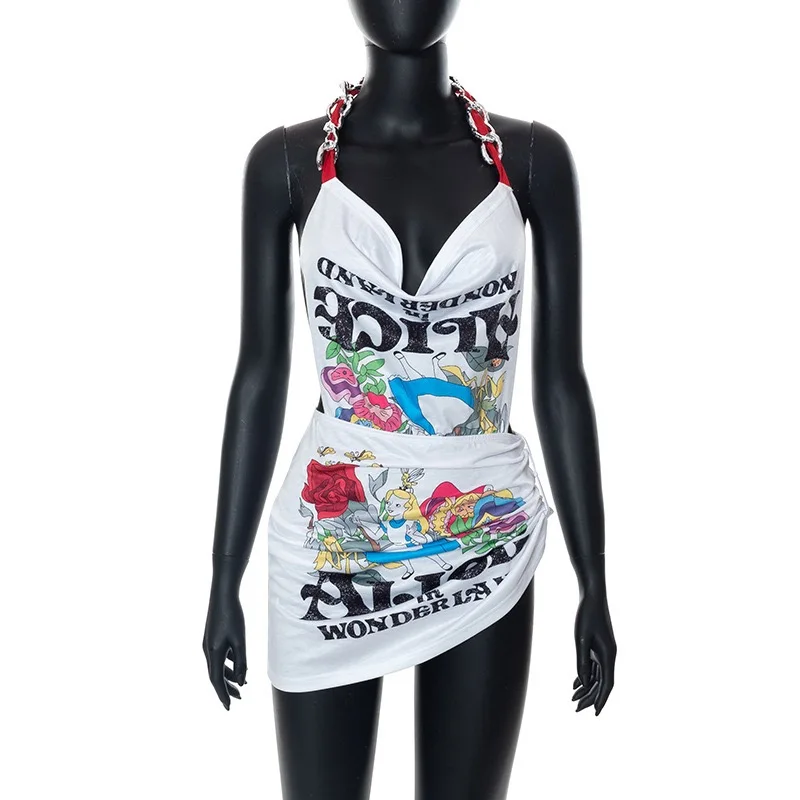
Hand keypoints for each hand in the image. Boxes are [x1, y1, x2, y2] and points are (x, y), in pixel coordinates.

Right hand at [202, 591, 247, 709]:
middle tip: (237, 700)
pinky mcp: (211, 638)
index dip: (223, 695)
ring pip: (217, 666)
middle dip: (226, 689)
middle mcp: (207, 650)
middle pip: (215, 676)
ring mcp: (208, 644)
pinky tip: (236, 667)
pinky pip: (218, 657)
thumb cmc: (233, 616)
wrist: (222, 594)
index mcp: (214, 653)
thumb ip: (241, 662)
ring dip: (227, 677)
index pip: (216, 680)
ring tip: (240, 686)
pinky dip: (227, 665)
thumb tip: (243, 682)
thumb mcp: (240, 641)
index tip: (229, 708)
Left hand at [572, 590, 615, 714]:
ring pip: (597, 675)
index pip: (607, 683)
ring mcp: (604, 651)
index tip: (595, 713)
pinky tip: (576, 684)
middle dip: (590, 697)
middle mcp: (609, 655)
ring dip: (587, 688)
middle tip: (577, 710)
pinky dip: (586, 676)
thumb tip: (583, 682)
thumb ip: (582, 661)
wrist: (592, 595)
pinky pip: (594, 666)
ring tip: (574, 700)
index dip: (601, 699)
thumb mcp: (581, 638)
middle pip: (602, 682)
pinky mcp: (598, 646)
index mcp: (609, 654)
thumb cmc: (587, 614)